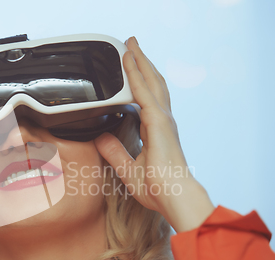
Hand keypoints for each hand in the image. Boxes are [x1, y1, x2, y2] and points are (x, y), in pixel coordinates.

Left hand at [95, 37, 213, 231]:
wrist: (173, 197)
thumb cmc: (159, 189)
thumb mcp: (128, 168)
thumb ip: (114, 152)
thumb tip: (101, 137)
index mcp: (157, 131)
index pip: (148, 98)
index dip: (141, 81)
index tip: (133, 69)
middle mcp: (162, 121)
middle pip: (153, 84)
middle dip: (143, 63)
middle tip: (133, 46)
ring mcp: (162, 119)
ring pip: (150, 81)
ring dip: (140, 61)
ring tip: (132, 45)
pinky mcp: (158, 121)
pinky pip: (143, 91)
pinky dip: (135, 73)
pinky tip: (128, 60)